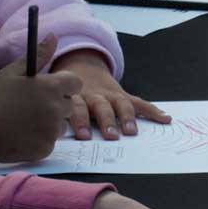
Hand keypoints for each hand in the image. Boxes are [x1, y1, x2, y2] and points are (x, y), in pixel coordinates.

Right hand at [0, 35, 82, 162]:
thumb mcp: (13, 72)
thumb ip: (39, 55)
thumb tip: (54, 37)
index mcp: (50, 87)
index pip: (76, 84)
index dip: (64, 86)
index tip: (49, 90)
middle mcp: (55, 109)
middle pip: (69, 105)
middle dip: (55, 105)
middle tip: (29, 107)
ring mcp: (51, 131)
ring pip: (60, 126)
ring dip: (48, 124)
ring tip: (23, 122)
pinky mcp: (44, 149)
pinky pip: (49, 143)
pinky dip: (38, 140)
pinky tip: (20, 135)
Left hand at [55, 50, 170, 139]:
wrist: (80, 68)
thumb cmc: (65, 95)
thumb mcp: (56, 99)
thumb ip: (54, 115)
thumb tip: (42, 139)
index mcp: (75, 97)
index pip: (77, 107)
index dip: (80, 120)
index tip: (84, 136)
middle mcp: (94, 95)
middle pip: (100, 107)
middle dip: (106, 121)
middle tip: (111, 136)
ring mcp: (110, 95)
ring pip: (120, 105)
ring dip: (127, 118)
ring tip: (132, 132)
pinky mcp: (123, 96)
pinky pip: (139, 103)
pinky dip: (152, 110)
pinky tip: (164, 119)